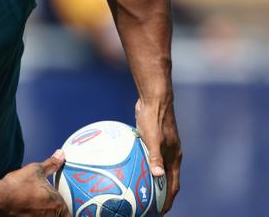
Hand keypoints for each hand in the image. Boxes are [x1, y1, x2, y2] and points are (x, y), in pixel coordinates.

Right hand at [1, 150, 70, 215]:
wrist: (0, 199)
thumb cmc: (18, 185)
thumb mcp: (36, 170)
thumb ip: (51, 164)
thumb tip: (61, 154)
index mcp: (57, 202)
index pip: (70, 212)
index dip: (66, 209)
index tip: (64, 206)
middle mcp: (52, 215)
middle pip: (62, 216)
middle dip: (58, 212)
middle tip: (54, 207)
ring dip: (48, 214)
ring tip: (40, 208)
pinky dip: (37, 216)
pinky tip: (31, 211)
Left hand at [135, 98, 181, 214]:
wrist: (154, 98)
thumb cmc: (154, 118)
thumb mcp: (153, 138)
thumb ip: (155, 156)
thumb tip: (158, 175)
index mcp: (174, 157)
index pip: (173, 185)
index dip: (168, 200)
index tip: (160, 212)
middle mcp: (170, 154)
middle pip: (167, 180)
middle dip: (160, 195)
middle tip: (148, 206)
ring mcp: (162, 147)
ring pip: (157, 169)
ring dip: (151, 181)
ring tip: (139, 191)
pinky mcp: (153, 140)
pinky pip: (148, 158)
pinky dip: (143, 166)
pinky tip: (130, 169)